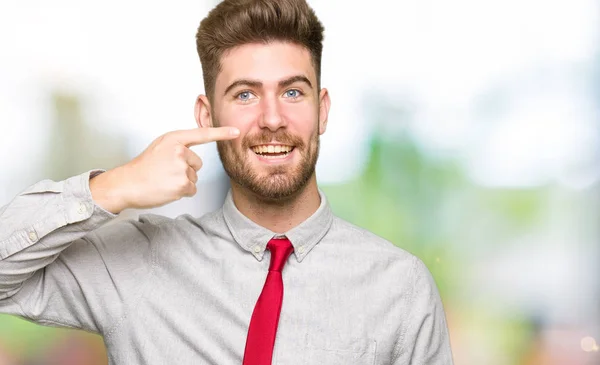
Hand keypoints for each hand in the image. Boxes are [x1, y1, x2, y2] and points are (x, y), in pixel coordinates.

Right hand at [90, 127, 238, 213]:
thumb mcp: (160, 147)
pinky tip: (167, 188)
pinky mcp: (182, 184)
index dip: (221, 133)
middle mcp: (180, 150)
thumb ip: (177, 146)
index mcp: (174, 139)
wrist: (127, 184)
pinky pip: (192, 188)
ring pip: (194, 177)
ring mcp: (181, 167)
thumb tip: (192, 154)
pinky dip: (181, 192)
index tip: (236, 132)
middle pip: (198, 163)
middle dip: (185, 169)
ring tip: (164, 180)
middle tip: (165, 171)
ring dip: (182, 181)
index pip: (202, 134)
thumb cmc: (143, 167)